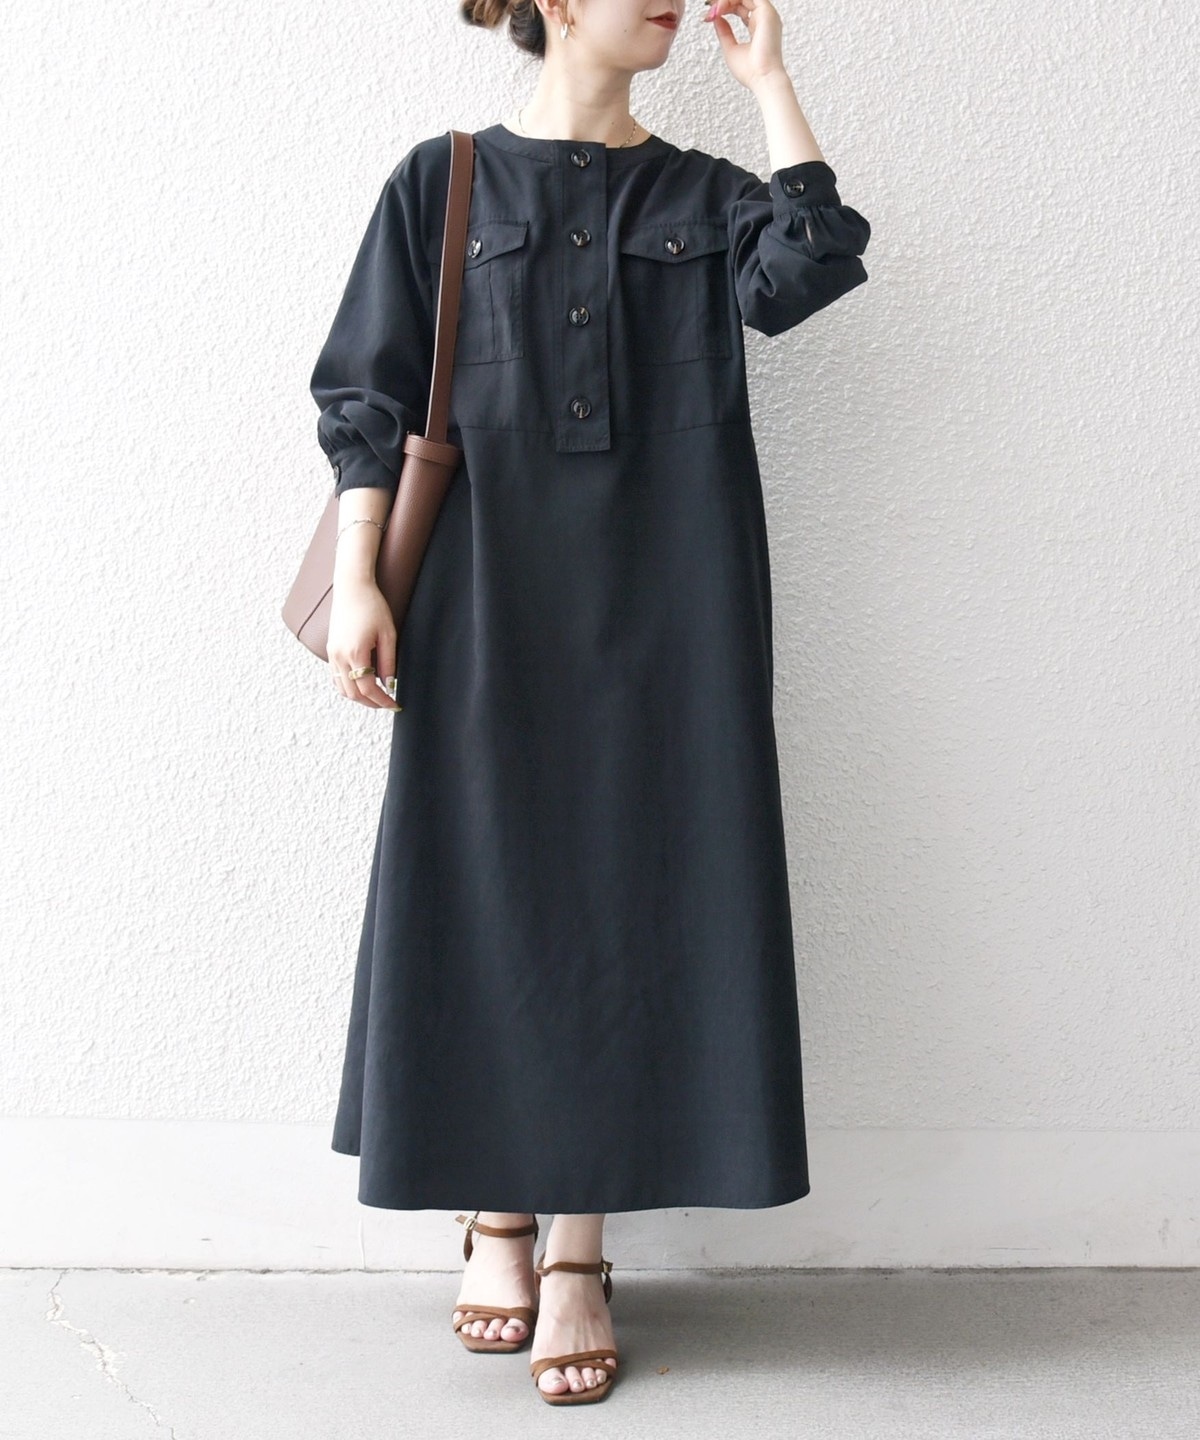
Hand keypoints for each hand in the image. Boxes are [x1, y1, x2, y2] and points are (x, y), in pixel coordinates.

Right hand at [327, 580, 402, 709]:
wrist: (352, 587)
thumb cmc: (373, 606)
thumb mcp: (388, 634)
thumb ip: (388, 662)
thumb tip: (390, 684)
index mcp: (355, 653)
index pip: (368, 689)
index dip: (383, 701)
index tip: (395, 704)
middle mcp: (339, 656)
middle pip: (353, 693)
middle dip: (371, 703)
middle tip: (388, 704)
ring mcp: (332, 654)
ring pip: (342, 688)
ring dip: (359, 697)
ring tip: (377, 697)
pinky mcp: (330, 650)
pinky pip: (336, 678)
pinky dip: (348, 687)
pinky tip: (362, 685)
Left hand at [702, 0, 788, 92]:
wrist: (763, 79)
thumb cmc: (750, 72)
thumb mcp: (730, 49)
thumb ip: (724, 32)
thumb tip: (717, 18)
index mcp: (757, 27)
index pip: (740, 8)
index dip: (725, 7)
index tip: (710, 14)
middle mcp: (763, 18)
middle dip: (724, 1)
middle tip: (709, 6)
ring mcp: (766, 14)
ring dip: (726, 0)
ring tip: (714, 9)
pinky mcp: (767, 12)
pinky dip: (732, 0)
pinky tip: (721, 7)